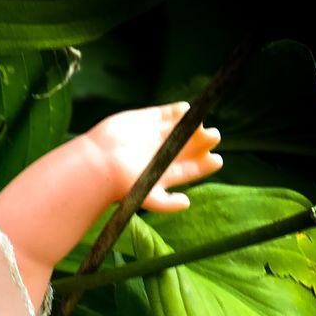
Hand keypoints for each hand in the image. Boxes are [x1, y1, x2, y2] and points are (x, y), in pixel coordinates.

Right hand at [89, 102, 221, 211]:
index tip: (216, 160)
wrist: (100, 163)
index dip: (207, 164)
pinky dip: (181, 111)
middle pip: (192, 146)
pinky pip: (170, 113)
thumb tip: (186, 204)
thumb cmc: (122, 184)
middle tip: (212, 137)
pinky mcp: (148, 119)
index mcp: (167, 172)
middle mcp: (164, 153)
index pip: (193, 168)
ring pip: (184, 128)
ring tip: (199, 126)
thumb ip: (166, 204)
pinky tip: (186, 112)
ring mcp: (157, 135)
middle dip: (205, 141)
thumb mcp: (147, 198)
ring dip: (196, 125)